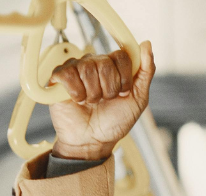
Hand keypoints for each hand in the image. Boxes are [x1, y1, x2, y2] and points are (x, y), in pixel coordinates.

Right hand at [48, 40, 154, 160]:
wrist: (93, 141)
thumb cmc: (114, 122)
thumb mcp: (138, 99)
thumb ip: (145, 72)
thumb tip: (146, 44)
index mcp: (113, 66)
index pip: (121, 55)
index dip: (124, 78)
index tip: (123, 93)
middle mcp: (94, 63)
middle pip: (105, 63)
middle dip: (109, 89)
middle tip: (104, 101)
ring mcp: (76, 69)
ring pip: (87, 68)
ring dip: (93, 94)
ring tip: (91, 103)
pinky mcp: (58, 77)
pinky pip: (67, 74)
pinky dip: (76, 93)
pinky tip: (77, 101)